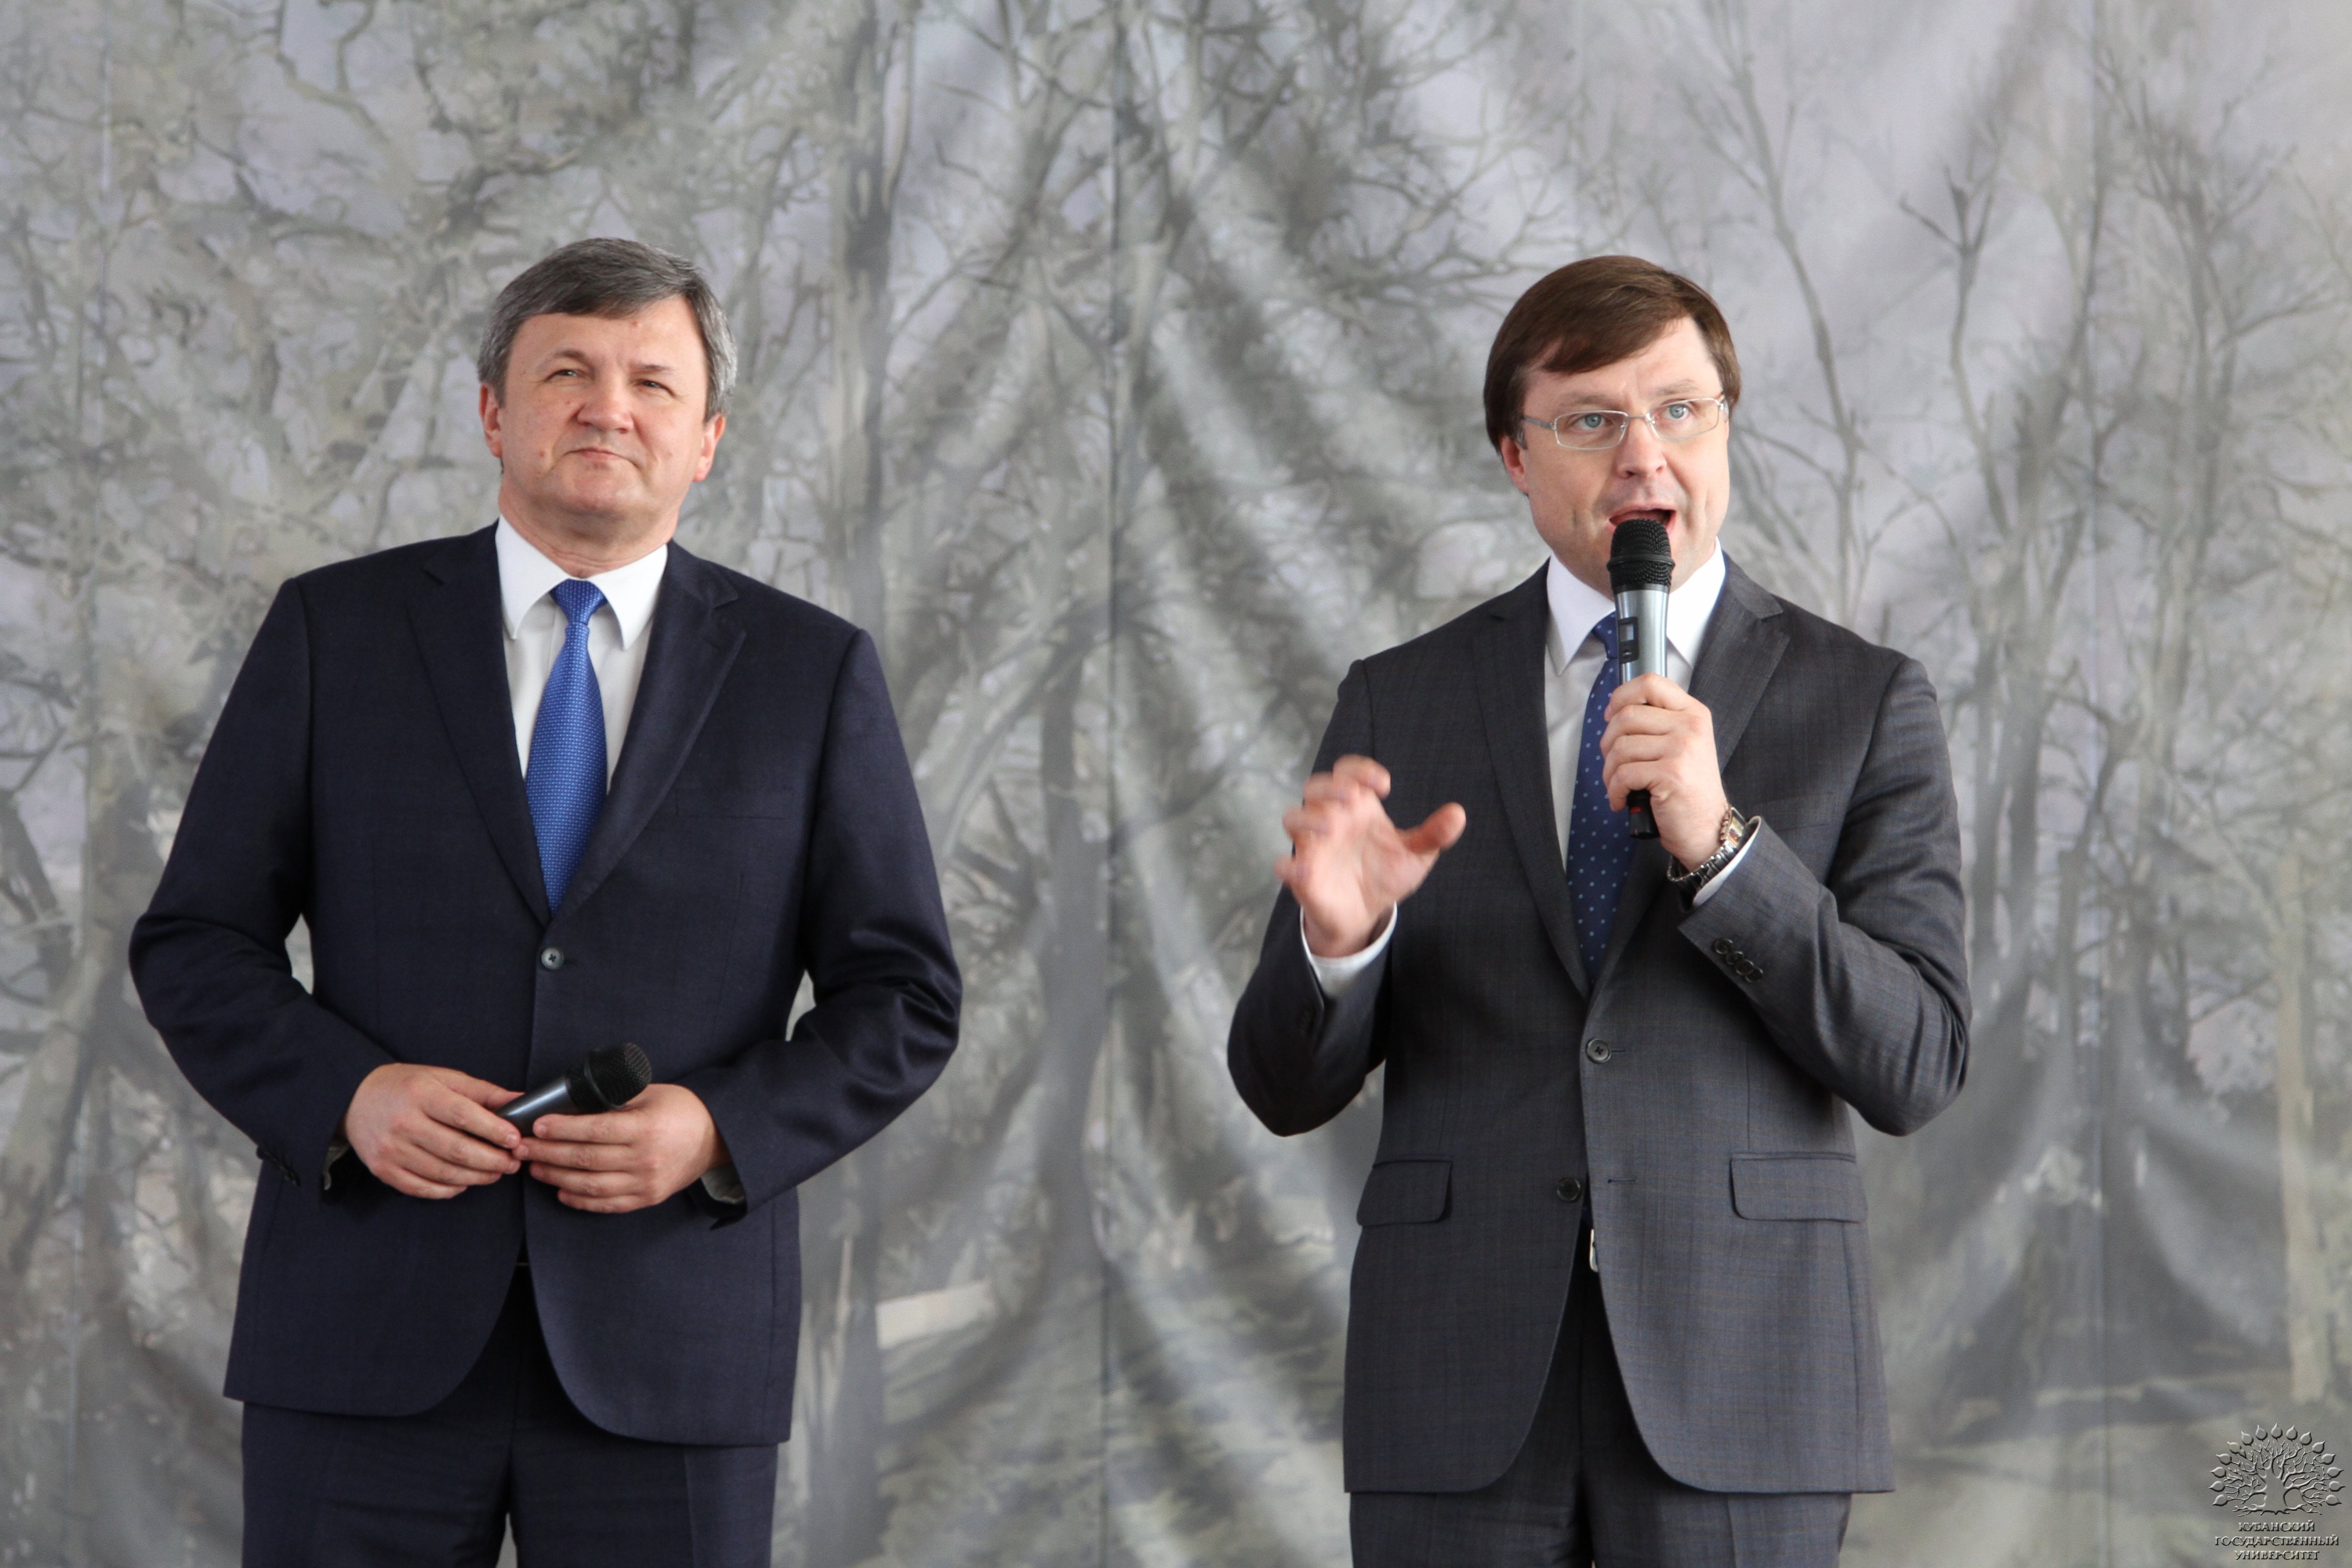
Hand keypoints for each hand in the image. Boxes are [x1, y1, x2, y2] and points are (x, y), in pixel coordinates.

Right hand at [341, 1063, 523, 1199]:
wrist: (355, 1098)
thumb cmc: (407, 1086)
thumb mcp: (443, 1078)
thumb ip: (482, 1091)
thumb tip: (520, 1101)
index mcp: (421, 1094)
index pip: (464, 1116)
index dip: (493, 1130)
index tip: (515, 1139)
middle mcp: (403, 1123)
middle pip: (456, 1150)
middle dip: (491, 1160)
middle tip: (512, 1163)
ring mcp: (391, 1149)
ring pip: (442, 1172)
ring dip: (476, 1177)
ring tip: (495, 1173)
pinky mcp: (382, 1169)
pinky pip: (421, 1188)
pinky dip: (448, 1189)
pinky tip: (465, 1182)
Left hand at [518, 1083, 728, 1213]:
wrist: (715, 1138)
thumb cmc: (681, 1110)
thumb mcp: (650, 1094)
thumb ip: (615, 1099)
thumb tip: (571, 1103)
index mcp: (645, 1128)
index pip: (594, 1130)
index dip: (562, 1129)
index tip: (537, 1126)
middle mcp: (644, 1159)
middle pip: (585, 1159)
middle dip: (548, 1153)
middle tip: (522, 1148)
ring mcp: (645, 1182)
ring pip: (591, 1185)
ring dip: (557, 1178)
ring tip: (535, 1168)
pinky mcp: (647, 1198)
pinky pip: (607, 1204)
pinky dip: (580, 1200)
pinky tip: (561, 1192)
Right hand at [1277, 755, 1466, 957]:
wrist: (1365, 914)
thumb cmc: (1385, 874)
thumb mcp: (1415, 855)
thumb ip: (1434, 835)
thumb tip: (1459, 814)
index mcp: (1357, 807)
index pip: (1348, 772)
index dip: (1361, 769)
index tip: (1385, 785)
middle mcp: (1330, 819)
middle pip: (1315, 787)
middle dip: (1330, 787)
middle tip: (1354, 798)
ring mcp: (1313, 846)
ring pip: (1292, 817)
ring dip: (1308, 818)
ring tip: (1332, 828)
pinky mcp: (1303, 876)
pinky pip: (1284, 866)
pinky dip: (1289, 867)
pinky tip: (1304, 872)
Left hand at [1600, 673, 1730, 869]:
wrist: (1707, 827)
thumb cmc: (1687, 788)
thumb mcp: (1680, 745)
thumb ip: (1656, 723)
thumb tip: (1613, 711)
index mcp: (1692, 712)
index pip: (1650, 683)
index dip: (1621, 696)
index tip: (1611, 715)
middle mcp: (1690, 726)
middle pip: (1626, 716)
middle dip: (1608, 743)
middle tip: (1614, 764)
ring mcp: (1682, 748)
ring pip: (1620, 746)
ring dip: (1609, 772)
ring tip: (1619, 787)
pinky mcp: (1671, 773)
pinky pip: (1623, 774)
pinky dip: (1614, 791)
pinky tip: (1622, 800)